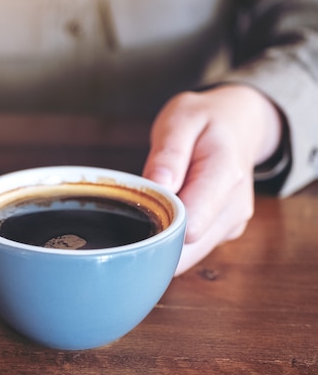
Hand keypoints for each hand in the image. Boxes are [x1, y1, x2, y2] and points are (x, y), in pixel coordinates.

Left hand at [143, 84, 281, 274]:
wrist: (239, 124)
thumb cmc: (205, 120)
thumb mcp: (181, 119)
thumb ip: (169, 153)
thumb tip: (159, 185)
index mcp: (224, 175)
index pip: (191, 225)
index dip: (158, 226)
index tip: (137, 210)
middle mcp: (233, 208)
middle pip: (187, 249)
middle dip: (155, 238)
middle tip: (135, 209)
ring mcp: (231, 224)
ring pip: (187, 255)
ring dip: (162, 239)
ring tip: (152, 205)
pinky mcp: (223, 233)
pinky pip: (191, 250)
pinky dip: (172, 238)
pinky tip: (165, 213)